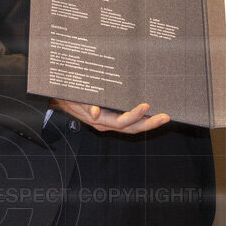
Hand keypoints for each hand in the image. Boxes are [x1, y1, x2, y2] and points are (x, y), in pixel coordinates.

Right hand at [49, 99, 169, 133]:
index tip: (146, 106)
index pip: (121, 122)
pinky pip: (128, 122)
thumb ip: (85, 107)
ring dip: (148, 122)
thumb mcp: (75, 100)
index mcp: (100, 120)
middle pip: (131, 128)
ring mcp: (109, 122)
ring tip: (163, 117)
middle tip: (166, 117)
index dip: (134, 116)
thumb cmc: (69, 98)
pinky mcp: (111, 117)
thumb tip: (95, 113)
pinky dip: (140, 119)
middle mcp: (107, 124)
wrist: (59, 100)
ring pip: (132, 127)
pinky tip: (152, 114)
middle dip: (149, 124)